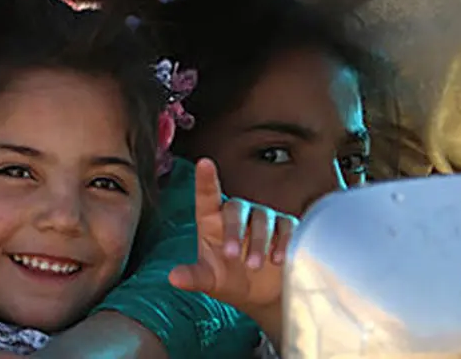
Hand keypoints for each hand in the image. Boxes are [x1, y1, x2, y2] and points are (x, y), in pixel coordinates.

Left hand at [168, 159, 295, 324]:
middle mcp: (237, 214)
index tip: (204, 163)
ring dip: (258, 242)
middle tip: (231, 256)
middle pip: (235, 208)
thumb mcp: (210, 280)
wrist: (260, 297)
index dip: (205, 179)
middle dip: (233, 231)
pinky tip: (279, 260)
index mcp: (213, 221)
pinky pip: (287, 226)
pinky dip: (284, 241)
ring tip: (254, 266)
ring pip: (262, 218)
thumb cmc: (229, 280)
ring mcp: (262, 219)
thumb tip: (173, 278)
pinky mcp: (285, 228)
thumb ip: (193, 277)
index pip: (207, 196)